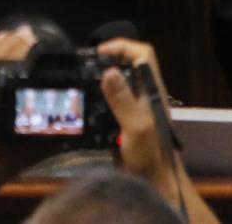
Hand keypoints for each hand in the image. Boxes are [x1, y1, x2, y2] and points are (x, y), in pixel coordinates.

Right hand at [97, 37, 217, 221]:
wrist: (155, 186)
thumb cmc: (150, 158)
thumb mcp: (137, 128)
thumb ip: (123, 100)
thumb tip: (107, 70)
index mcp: (151, 92)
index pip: (143, 54)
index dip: (121, 46)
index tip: (98, 53)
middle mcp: (143, 96)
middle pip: (127, 65)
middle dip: (104, 60)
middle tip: (81, 67)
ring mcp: (133, 109)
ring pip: (115, 82)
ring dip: (97, 78)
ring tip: (76, 82)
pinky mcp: (122, 121)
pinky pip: (108, 100)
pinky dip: (94, 96)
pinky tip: (80, 103)